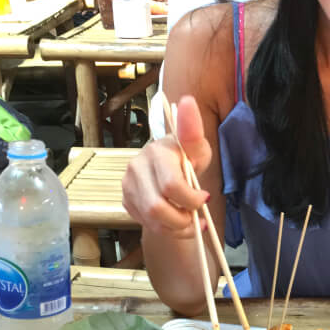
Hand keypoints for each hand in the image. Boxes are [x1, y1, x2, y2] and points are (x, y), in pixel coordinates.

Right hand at [122, 95, 211, 238]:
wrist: (168, 172)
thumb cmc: (186, 158)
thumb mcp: (198, 147)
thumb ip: (193, 130)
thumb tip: (187, 100)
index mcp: (156, 152)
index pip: (171, 185)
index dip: (190, 198)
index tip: (204, 198)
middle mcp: (136, 167)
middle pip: (158, 208)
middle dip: (183, 218)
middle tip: (197, 213)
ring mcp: (128, 186)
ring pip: (152, 220)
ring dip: (176, 226)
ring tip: (188, 218)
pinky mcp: (126, 200)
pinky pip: (146, 224)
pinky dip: (166, 228)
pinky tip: (176, 220)